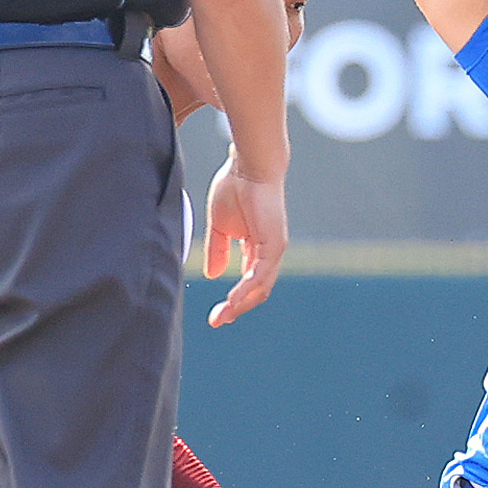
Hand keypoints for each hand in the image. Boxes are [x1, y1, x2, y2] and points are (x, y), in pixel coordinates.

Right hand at [202, 152, 286, 327]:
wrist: (247, 166)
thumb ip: (217, 251)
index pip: (248, 282)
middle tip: (217, 321)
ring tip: (223, 315)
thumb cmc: (235, 187)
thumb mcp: (219, 227)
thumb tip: (212, 275)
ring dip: (240, 304)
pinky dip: (246, 289)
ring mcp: (273, 250)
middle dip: (236, 308)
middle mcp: (268, 253)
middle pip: (256, 291)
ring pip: (260, 288)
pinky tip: (232, 299)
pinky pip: (260, 274)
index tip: (216, 314)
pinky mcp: (274, 244)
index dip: (233, 300)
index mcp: (256, 248)